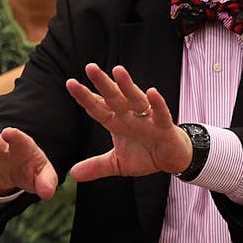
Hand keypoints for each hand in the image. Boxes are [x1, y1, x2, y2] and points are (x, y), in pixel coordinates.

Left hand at [65, 64, 192, 181]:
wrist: (171, 159)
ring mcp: (147, 119)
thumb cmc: (145, 155)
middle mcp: (130, 116)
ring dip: (128, 86)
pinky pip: (161, 114)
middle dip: (102, 83)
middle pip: (114, 98)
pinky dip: (157, 104)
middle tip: (90, 68)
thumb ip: (96, 166)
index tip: (70, 83)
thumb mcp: (117, 164)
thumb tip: (73, 174)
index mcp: (117, 123)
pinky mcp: (165, 126)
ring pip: (136, 100)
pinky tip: (152, 92)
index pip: (98, 108)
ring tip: (118, 71)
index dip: (85, 97)